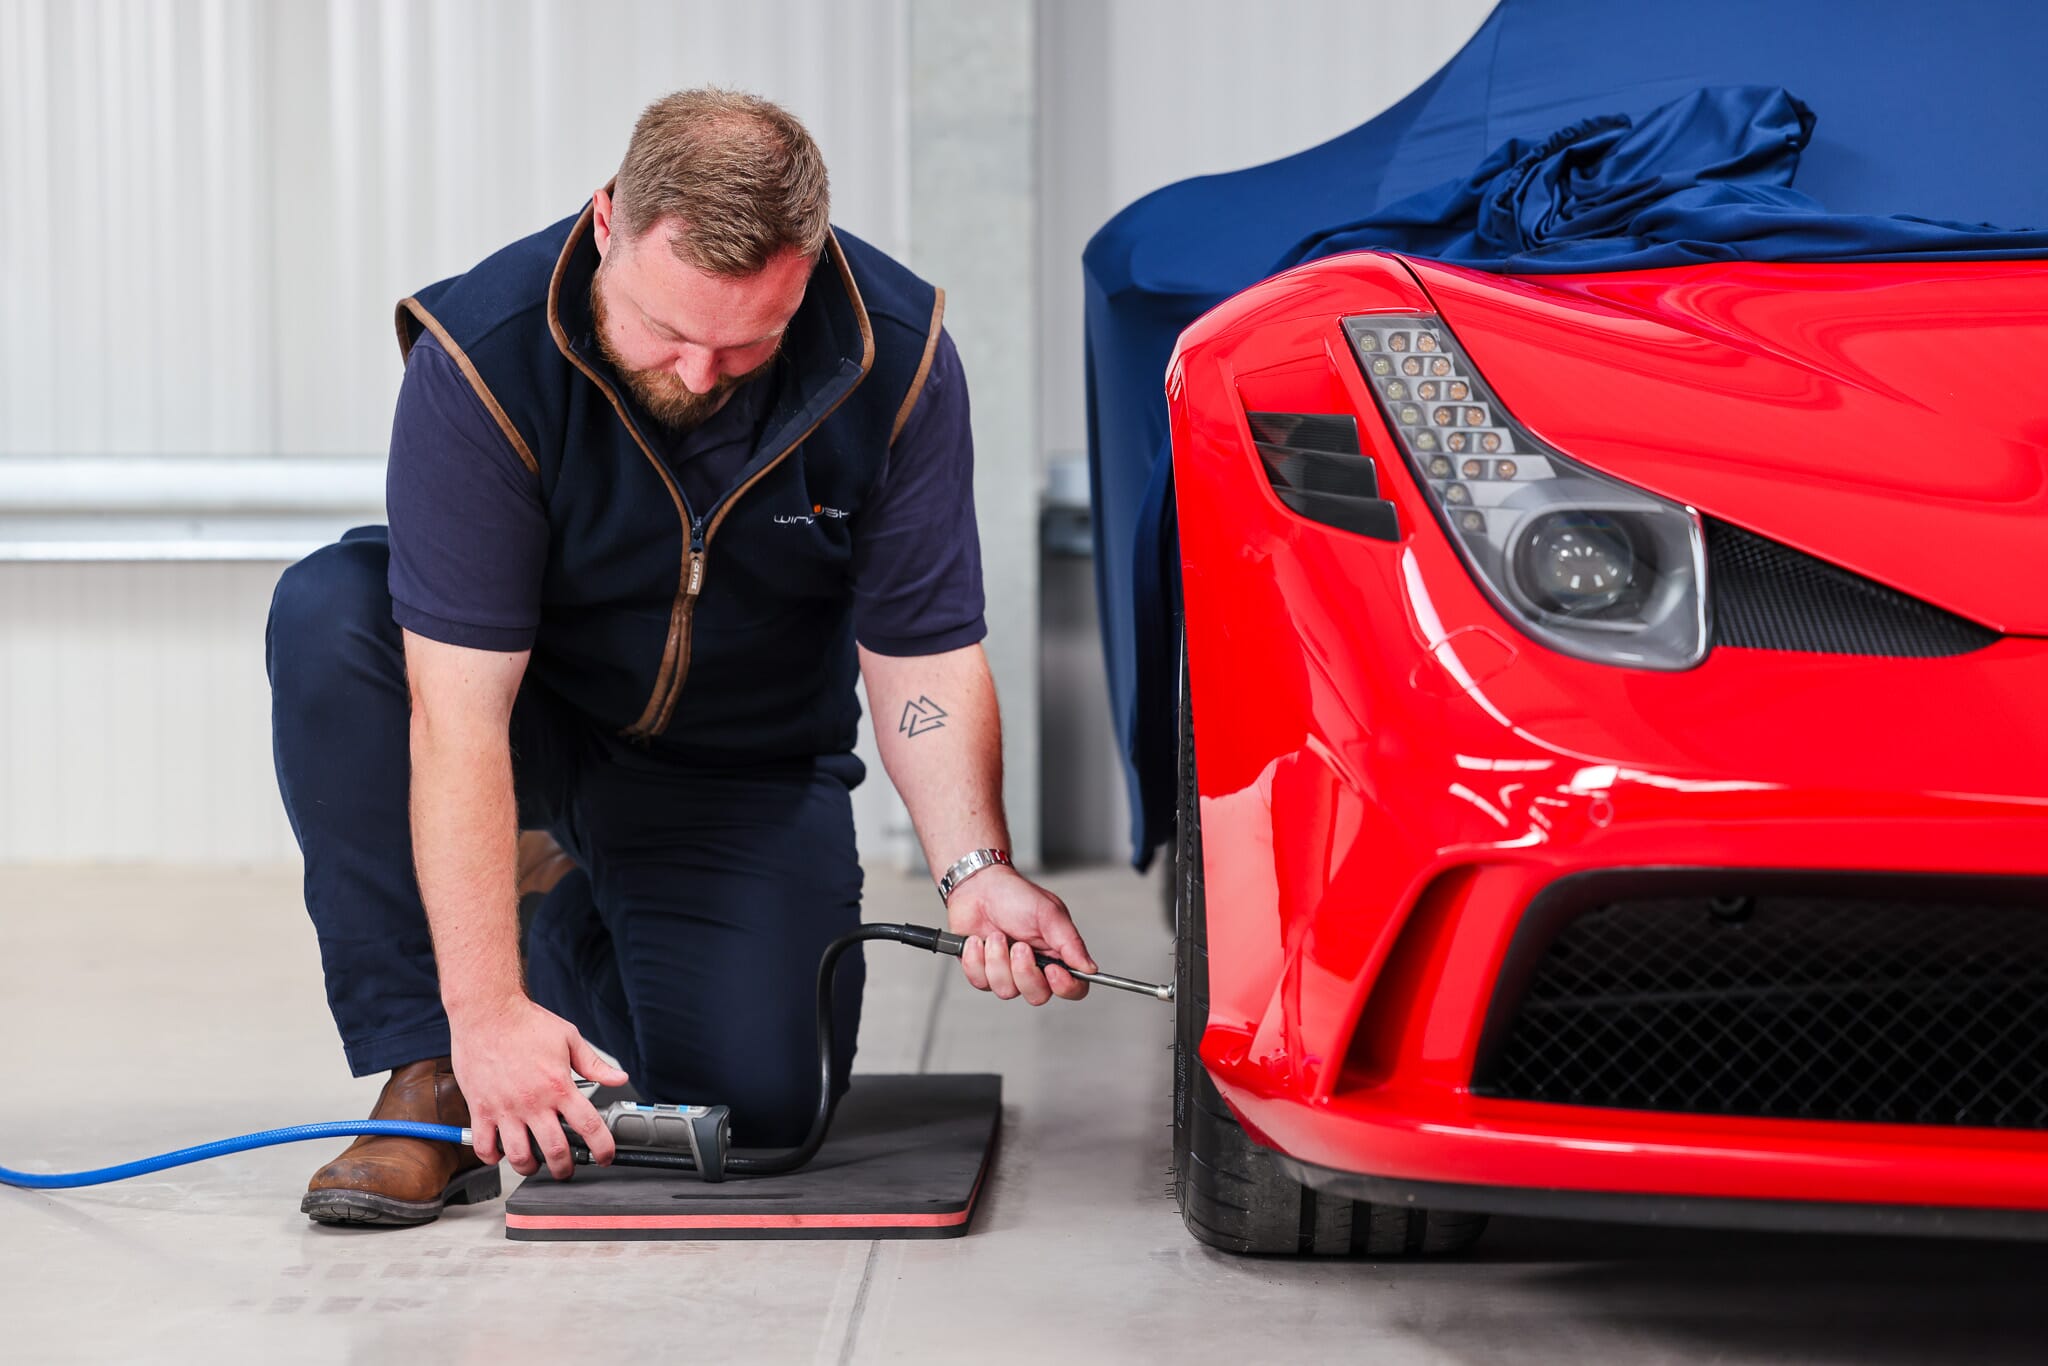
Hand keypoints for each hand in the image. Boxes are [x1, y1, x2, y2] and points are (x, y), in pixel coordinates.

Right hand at [448, 996, 629, 1179]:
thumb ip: (595, 1064)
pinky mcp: (480, 1109)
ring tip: (535, 1164)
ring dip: (530, 1168)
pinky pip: (484, 1146)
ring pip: (519, 1156)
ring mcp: (505, 1108)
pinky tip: (501, 1152)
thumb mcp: (569, 1038)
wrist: (487, 1012)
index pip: (588, 1126)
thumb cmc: (526, 1023)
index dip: (602, 1148)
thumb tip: (619, 1078)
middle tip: (566, 1168)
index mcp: (559, 1086)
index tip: (605, 1157)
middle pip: (555, 1151)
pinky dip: (493, 1157)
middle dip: (565, 1168)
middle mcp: (533, 1102)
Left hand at [946, 867, 1097, 1004]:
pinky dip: (976, 959)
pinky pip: (980, 982)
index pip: (1074, 988)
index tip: (1052, 970)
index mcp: (1056, 955)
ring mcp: (1007, 972)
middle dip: (1024, 972)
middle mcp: (1034, 968)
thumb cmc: (1014, 895)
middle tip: (1019, 946)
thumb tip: (1089, 968)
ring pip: (1006, 991)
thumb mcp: (1049, 913)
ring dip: (997, 960)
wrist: (978, 885)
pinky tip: (978, 941)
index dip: (1065, 987)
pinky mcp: (983, 972)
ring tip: (996, 936)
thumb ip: (1070, 943)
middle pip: (1038, 996)